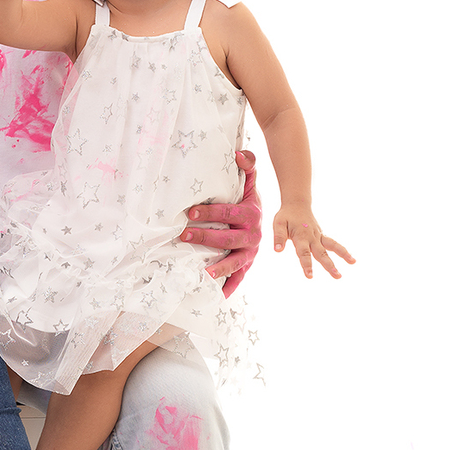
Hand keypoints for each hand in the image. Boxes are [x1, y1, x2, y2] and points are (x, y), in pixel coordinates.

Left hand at [180, 150, 261, 295]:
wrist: (265, 217)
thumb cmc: (247, 199)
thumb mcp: (249, 182)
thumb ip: (247, 165)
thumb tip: (239, 154)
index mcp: (251, 215)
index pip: (229, 214)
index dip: (210, 213)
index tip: (191, 212)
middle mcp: (253, 236)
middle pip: (228, 239)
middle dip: (205, 238)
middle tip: (184, 235)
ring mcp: (250, 253)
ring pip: (234, 262)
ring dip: (218, 268)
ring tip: (202, 273)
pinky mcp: (246, 265)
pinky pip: (238, 279)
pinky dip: (228, 287)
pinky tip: (215, 296)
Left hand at [273, 205, 353, 279]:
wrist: (297, 204)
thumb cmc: (286, 215)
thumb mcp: (278, 224)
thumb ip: (279, 237)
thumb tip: (277, 250)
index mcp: (301, 236)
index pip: (304, 253)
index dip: (307, 265)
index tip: (310, 276)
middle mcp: (312, 237)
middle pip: (322, 253)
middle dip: (330, 265)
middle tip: (338, 276)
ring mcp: (319, 236)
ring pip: (333, 246)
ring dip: (343, 254)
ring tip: (353, 263)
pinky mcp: (322, 235)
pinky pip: (333, 243)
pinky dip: (342, 250)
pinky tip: (350, 258)